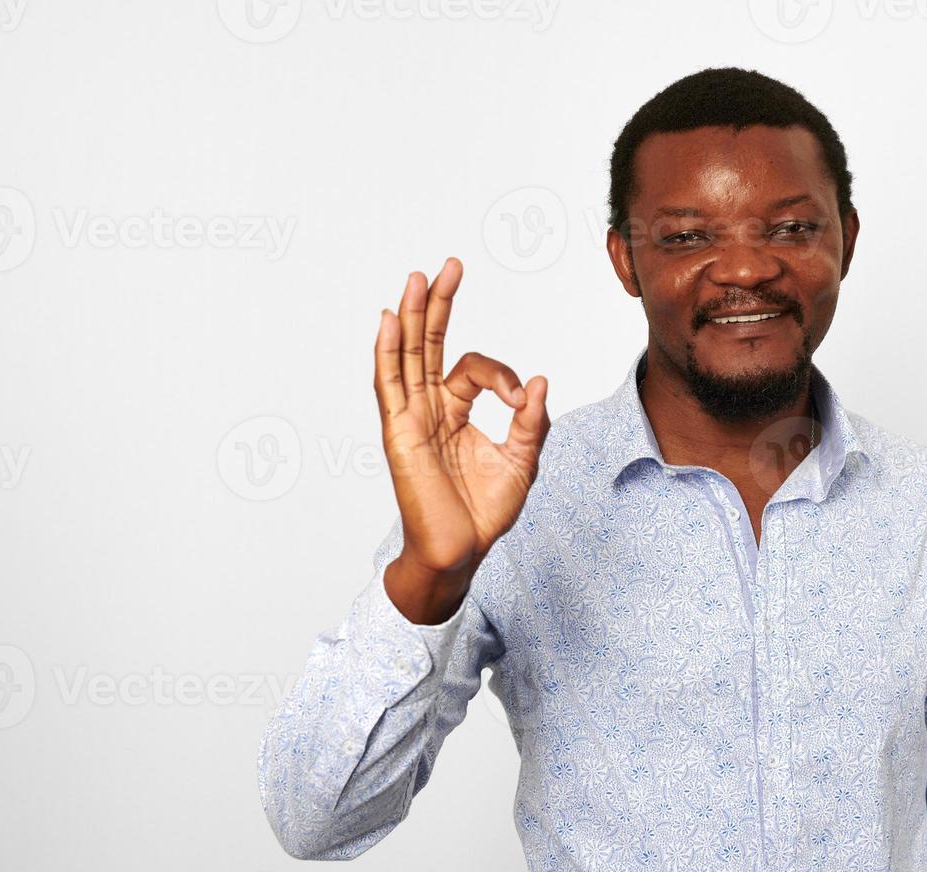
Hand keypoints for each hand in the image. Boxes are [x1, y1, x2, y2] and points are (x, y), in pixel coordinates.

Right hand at [373, 258, 549, 616]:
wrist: (460, 551)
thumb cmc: (484, 512)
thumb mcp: (522, 460)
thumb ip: (530, 421)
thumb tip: (538, 381)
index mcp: (456, 412)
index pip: (475, 370)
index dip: (501, 375)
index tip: (520, 399)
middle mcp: (430, 409)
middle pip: (429, 346)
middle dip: (440, 305)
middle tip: (451, 265)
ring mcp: (411, 419)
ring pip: (407, 356)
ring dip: (413, 316)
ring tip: (418, 278)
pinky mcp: (398, 434)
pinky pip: (389, 386)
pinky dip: (388, 352)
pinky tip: (392, 320)